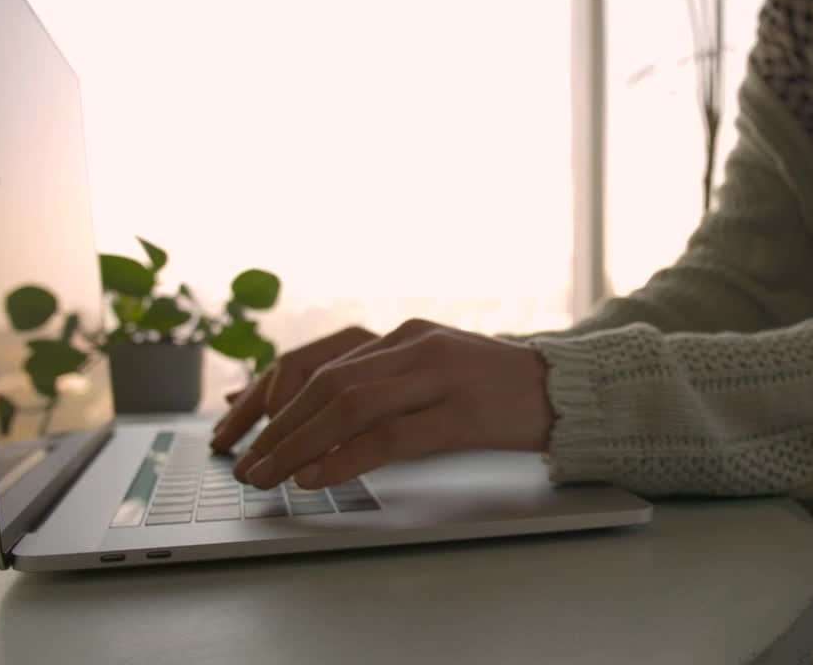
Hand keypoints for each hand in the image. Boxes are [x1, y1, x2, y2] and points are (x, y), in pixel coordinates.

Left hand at [230, 318, 553, 489]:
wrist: (568, 389)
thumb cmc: (499, 390)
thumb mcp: (436, 372)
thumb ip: (387, 383)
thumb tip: (325, 419)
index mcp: (405, 335)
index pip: (322, 366)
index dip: (274, 401)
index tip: (244, 432)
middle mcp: (416, 347)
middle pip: (327, 385)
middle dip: (277, 428)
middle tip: (246, 464)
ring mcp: (440, 376)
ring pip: (350, 408)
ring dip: (300, 445)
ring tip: (269, 476)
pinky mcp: (462, 413)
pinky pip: (392, 435)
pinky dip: (348, 457)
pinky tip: (319, 477)